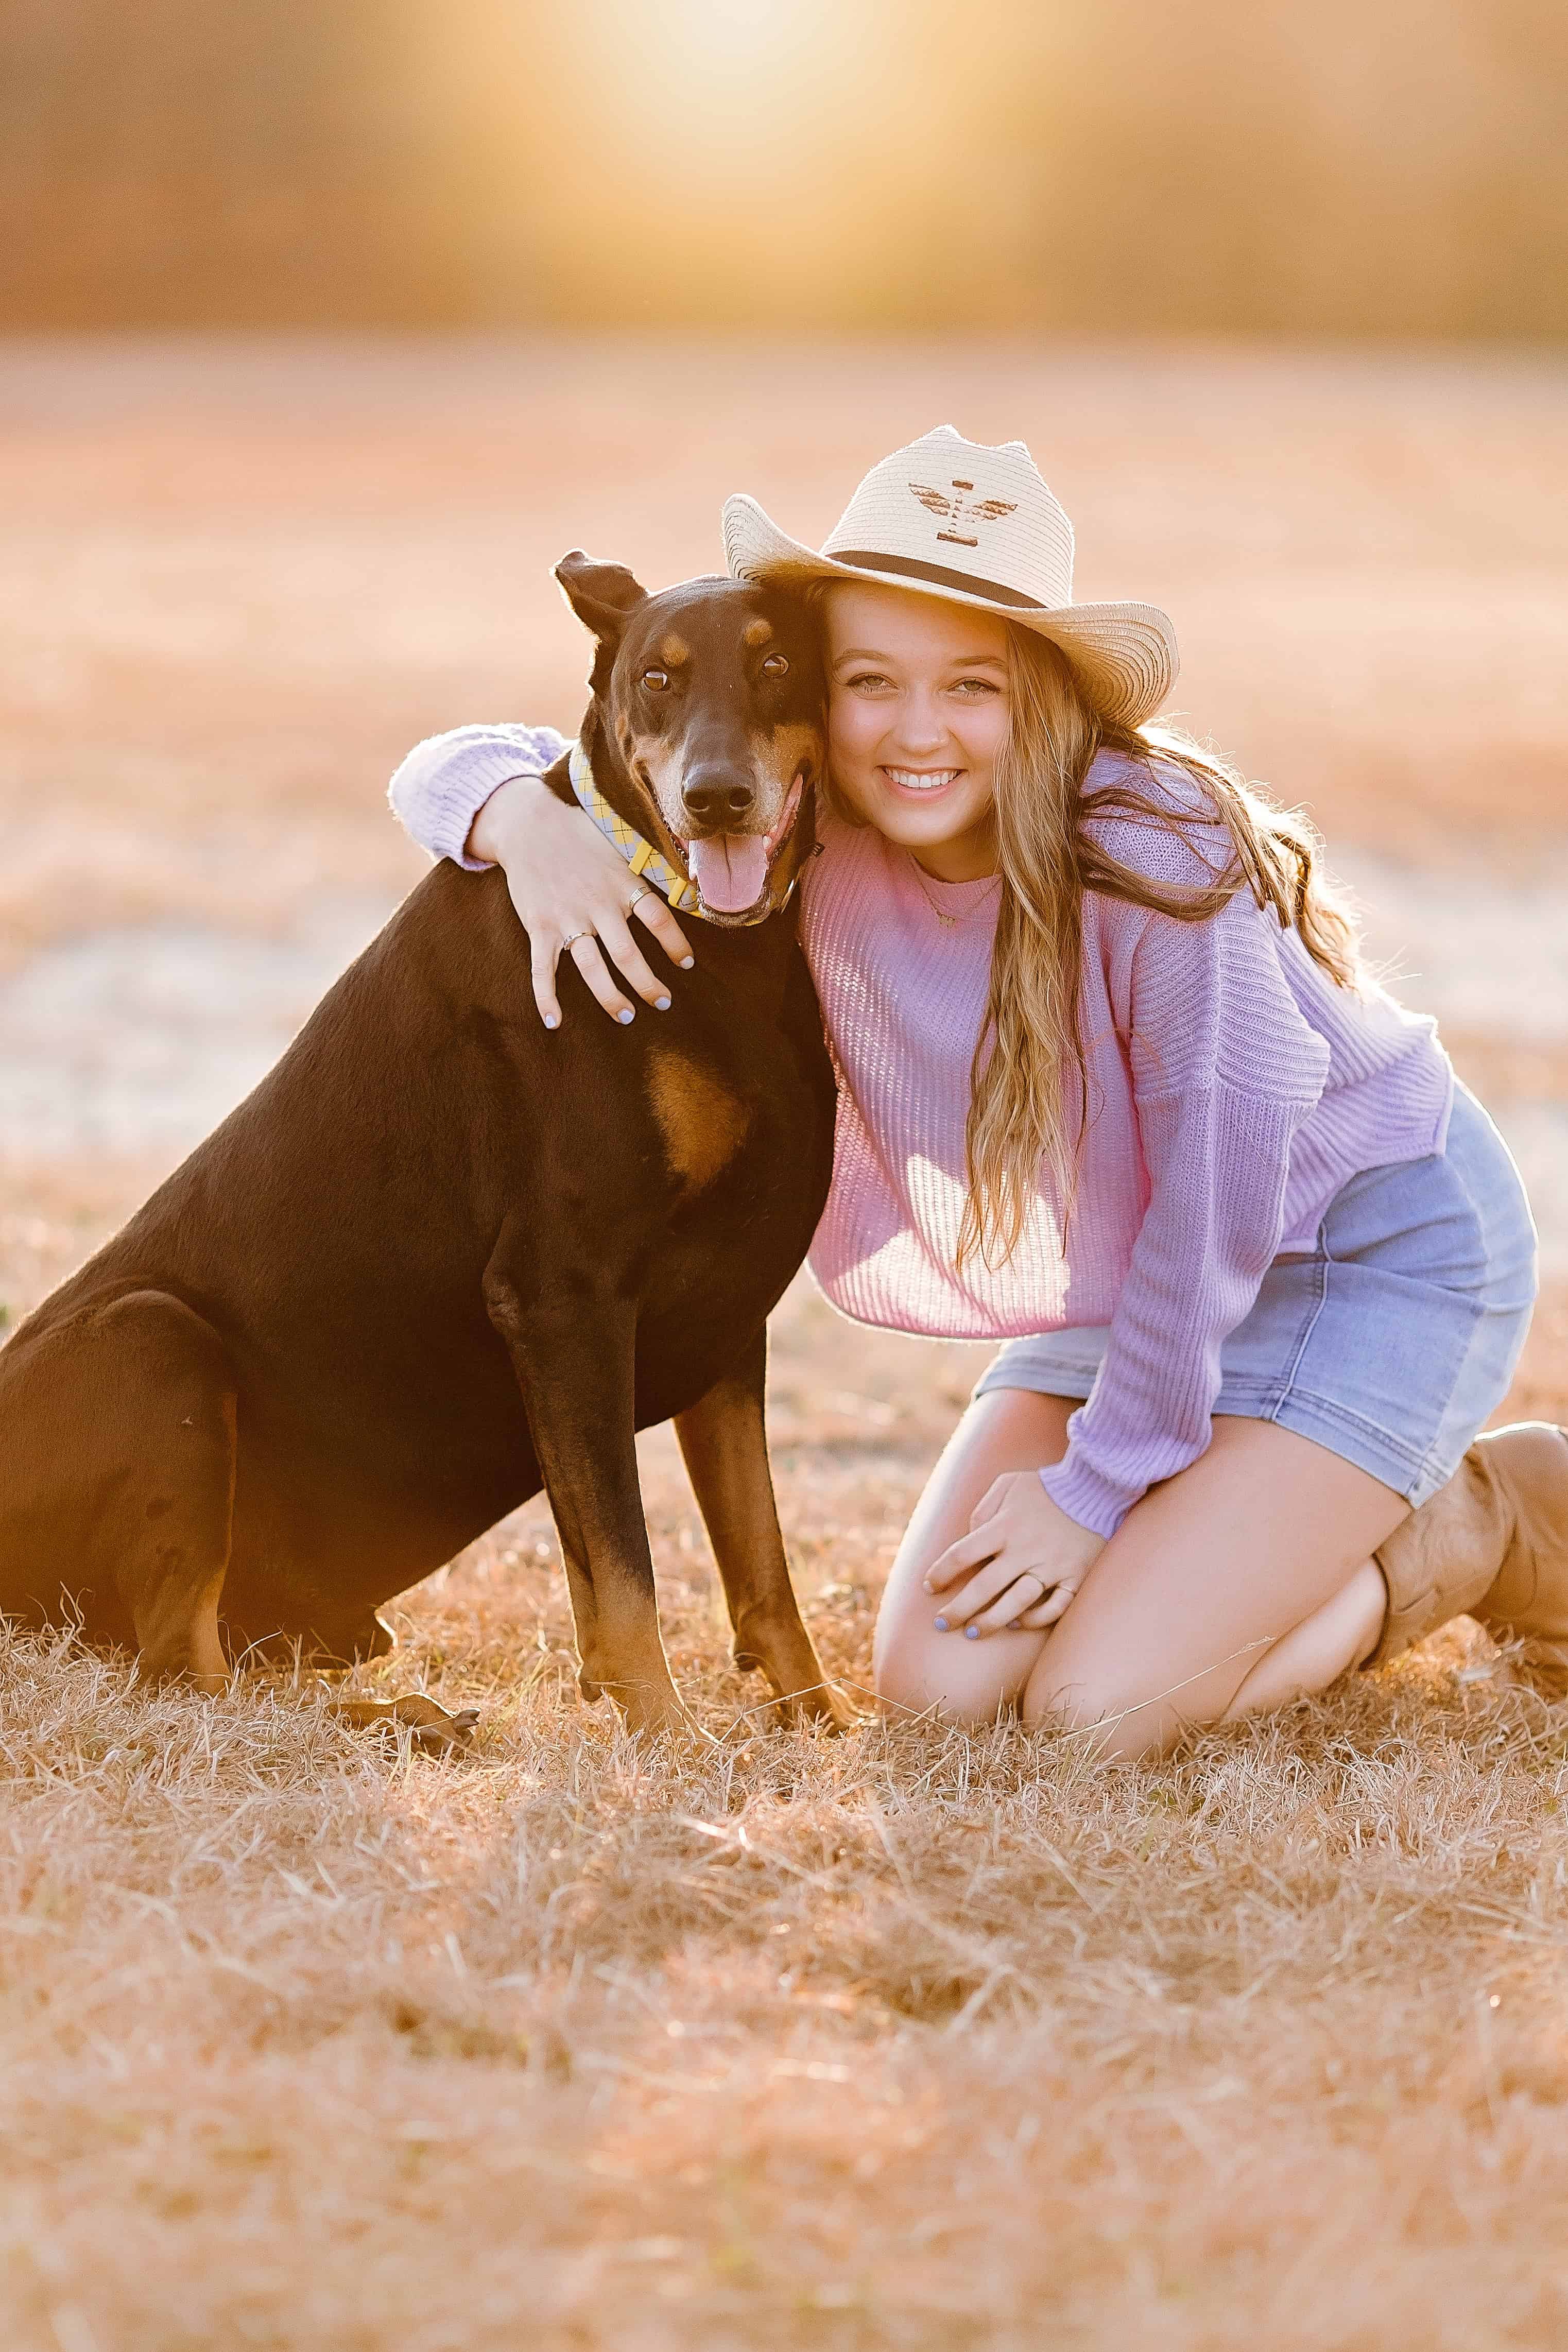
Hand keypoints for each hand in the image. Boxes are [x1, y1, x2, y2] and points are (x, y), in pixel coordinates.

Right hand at [468, 777, 695, 1029]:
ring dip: (610, 997)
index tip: (685, 963)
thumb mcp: (619, 840)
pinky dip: (546, 998)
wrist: (527, 824)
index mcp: (621, 883)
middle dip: (647, 984)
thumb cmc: (579, 833)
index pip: (658, 918)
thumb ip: (651, 862)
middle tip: (663, 1002)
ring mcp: (567, 918)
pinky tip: (554, 1022)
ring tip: (626, 1016)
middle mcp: (597, 904)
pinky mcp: (539, 927)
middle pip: (627, 954)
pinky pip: (543, 969)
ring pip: (591, 968)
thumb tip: (690, 876)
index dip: (675, 943)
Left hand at [924, 1472, 1105, 1638]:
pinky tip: (1018, 1624)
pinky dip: (1035, 1619)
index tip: (929, 1586)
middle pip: (984, 1586)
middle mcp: (1025, 1549)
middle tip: (942, 1624)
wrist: (1095, 1487)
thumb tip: (970, 1537)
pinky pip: (1055, 1607)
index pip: (962, 1554)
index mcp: (1004, 1526)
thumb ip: (983, 1509)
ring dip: (992, 1621)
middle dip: (958, 1609)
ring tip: (974, 1633)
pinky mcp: (1075, 1577)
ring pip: (1017, 1603)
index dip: (941, 1572)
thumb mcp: (1008, 1484)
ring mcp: (1052, 1566)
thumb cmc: (1045, 1488)